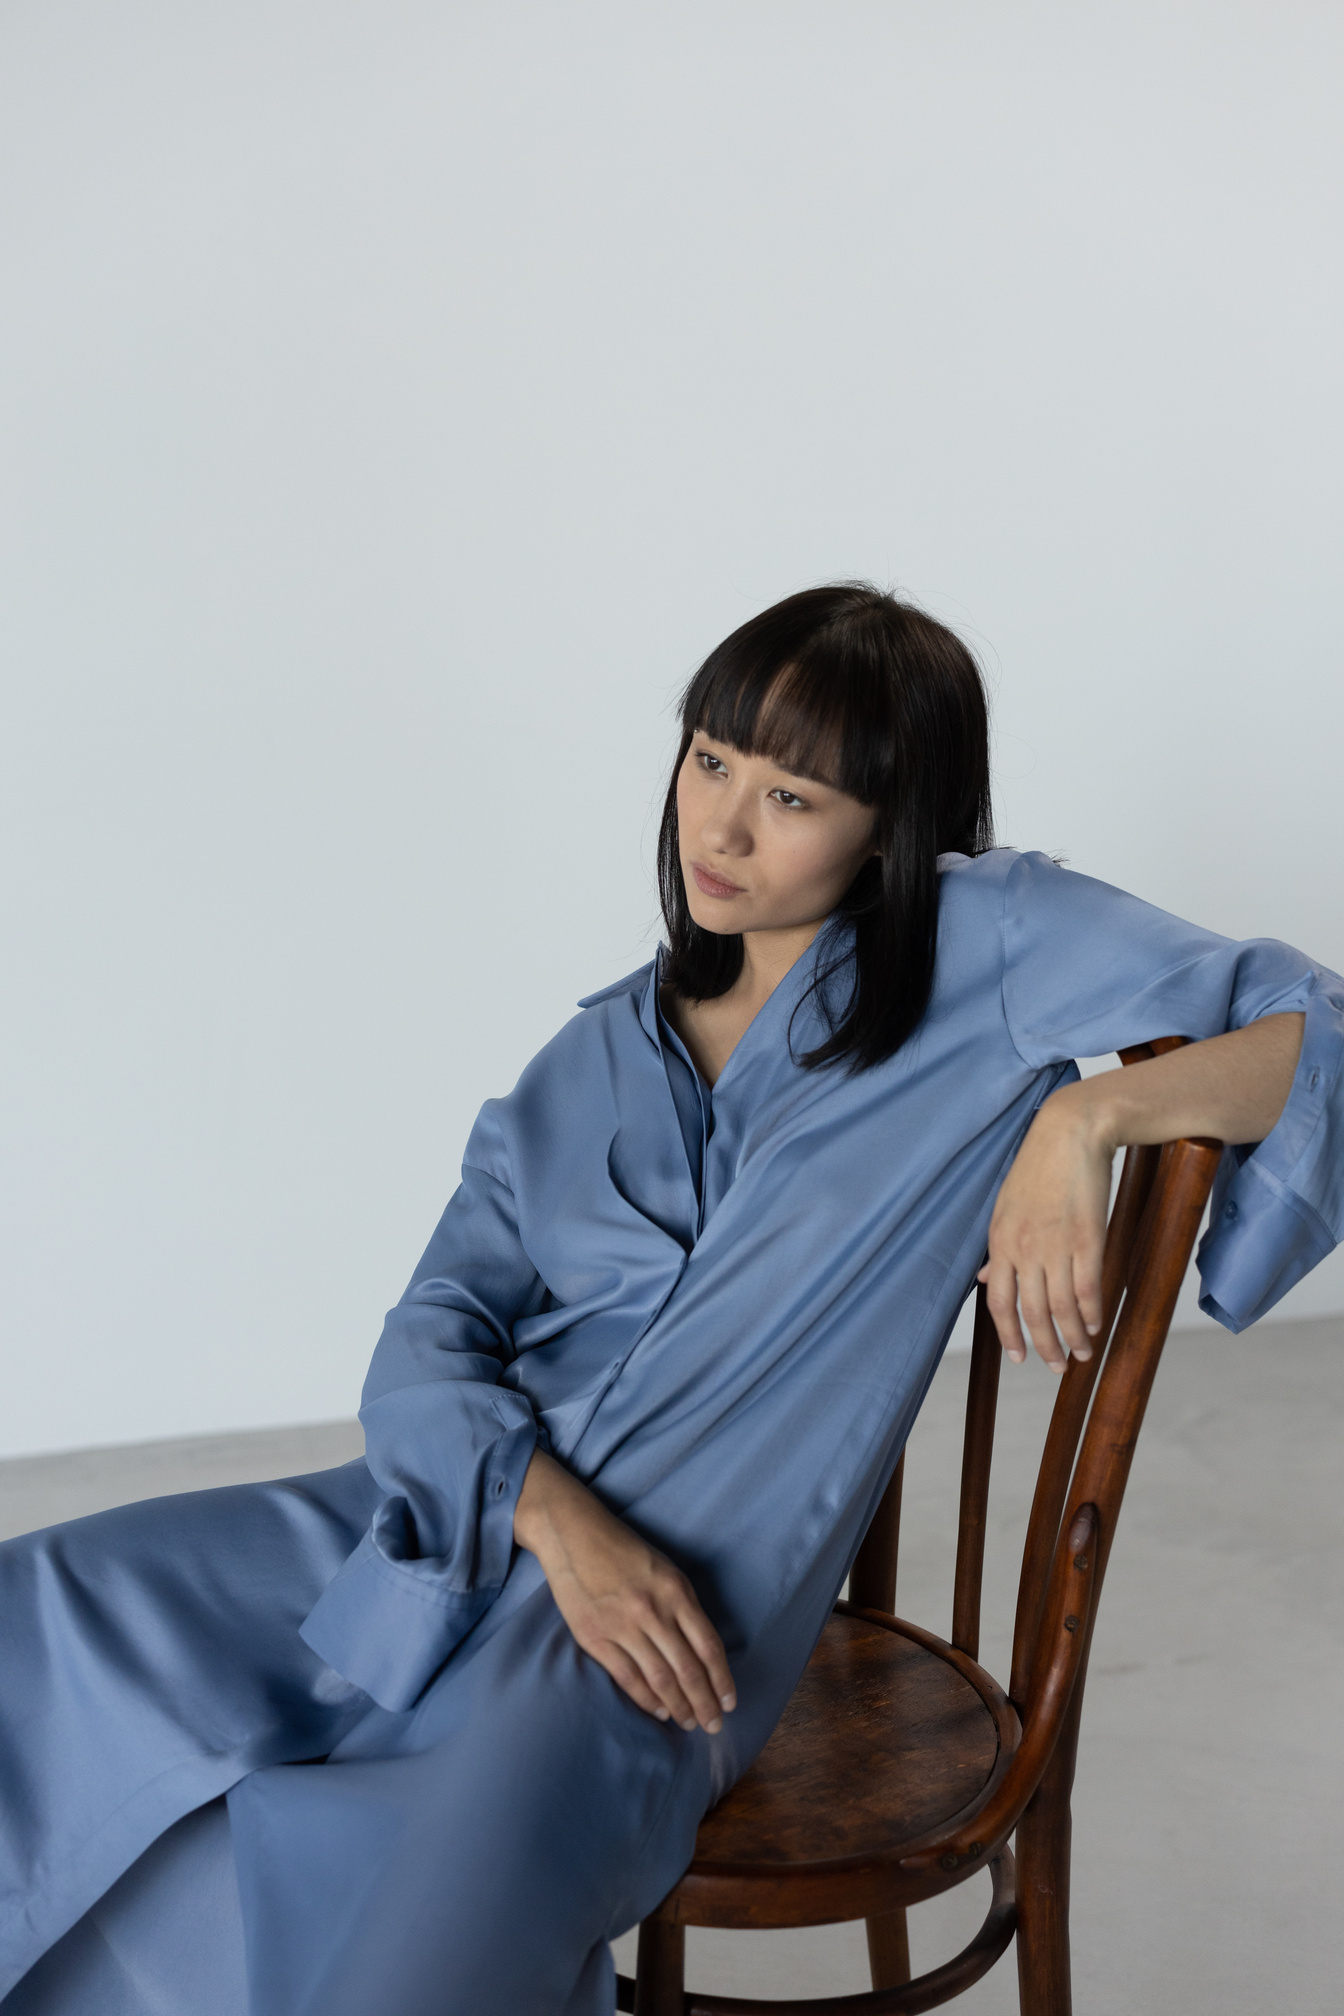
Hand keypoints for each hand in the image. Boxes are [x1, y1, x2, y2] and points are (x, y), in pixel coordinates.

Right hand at [514, 1449, 735, 1733]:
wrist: (574, 1534)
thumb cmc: (624, 1550)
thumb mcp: (665, 1570)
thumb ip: (683, 1607)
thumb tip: (701, 1651)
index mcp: (676, 1591)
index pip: (709, 1646)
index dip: (722, 1680)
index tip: (730, 1702)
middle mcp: (653, 1611)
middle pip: (688, 1669)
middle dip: (705, 1703)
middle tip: (713, 1725)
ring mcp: (622, 1625)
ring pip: (660, 1678)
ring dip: (678, 1706)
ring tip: (689, 1722)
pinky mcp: (594, 1636)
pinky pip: (627, 1676)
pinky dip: (646, 1698)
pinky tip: (659, 1710)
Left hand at [978, 1083, 1113, 1372]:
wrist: (1070, 1132)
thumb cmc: (1039, 1167)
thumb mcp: (1006, 1206)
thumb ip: (998, 1247)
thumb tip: (986, 1278)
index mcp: (1000, 1241)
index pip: (998, 1302)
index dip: (1009, 1335)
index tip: (1020, 1356)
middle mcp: (1023, 1248)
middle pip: (1031, 1312)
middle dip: (1044, 1345)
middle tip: (1056, 1366)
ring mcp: (1055, 1244)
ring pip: (1061, 1307)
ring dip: (1072, 1336)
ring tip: (1081, 1354)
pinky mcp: (1087, 1238)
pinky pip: (1087, 1287)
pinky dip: (1091, 1312)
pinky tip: (1096, 1325)